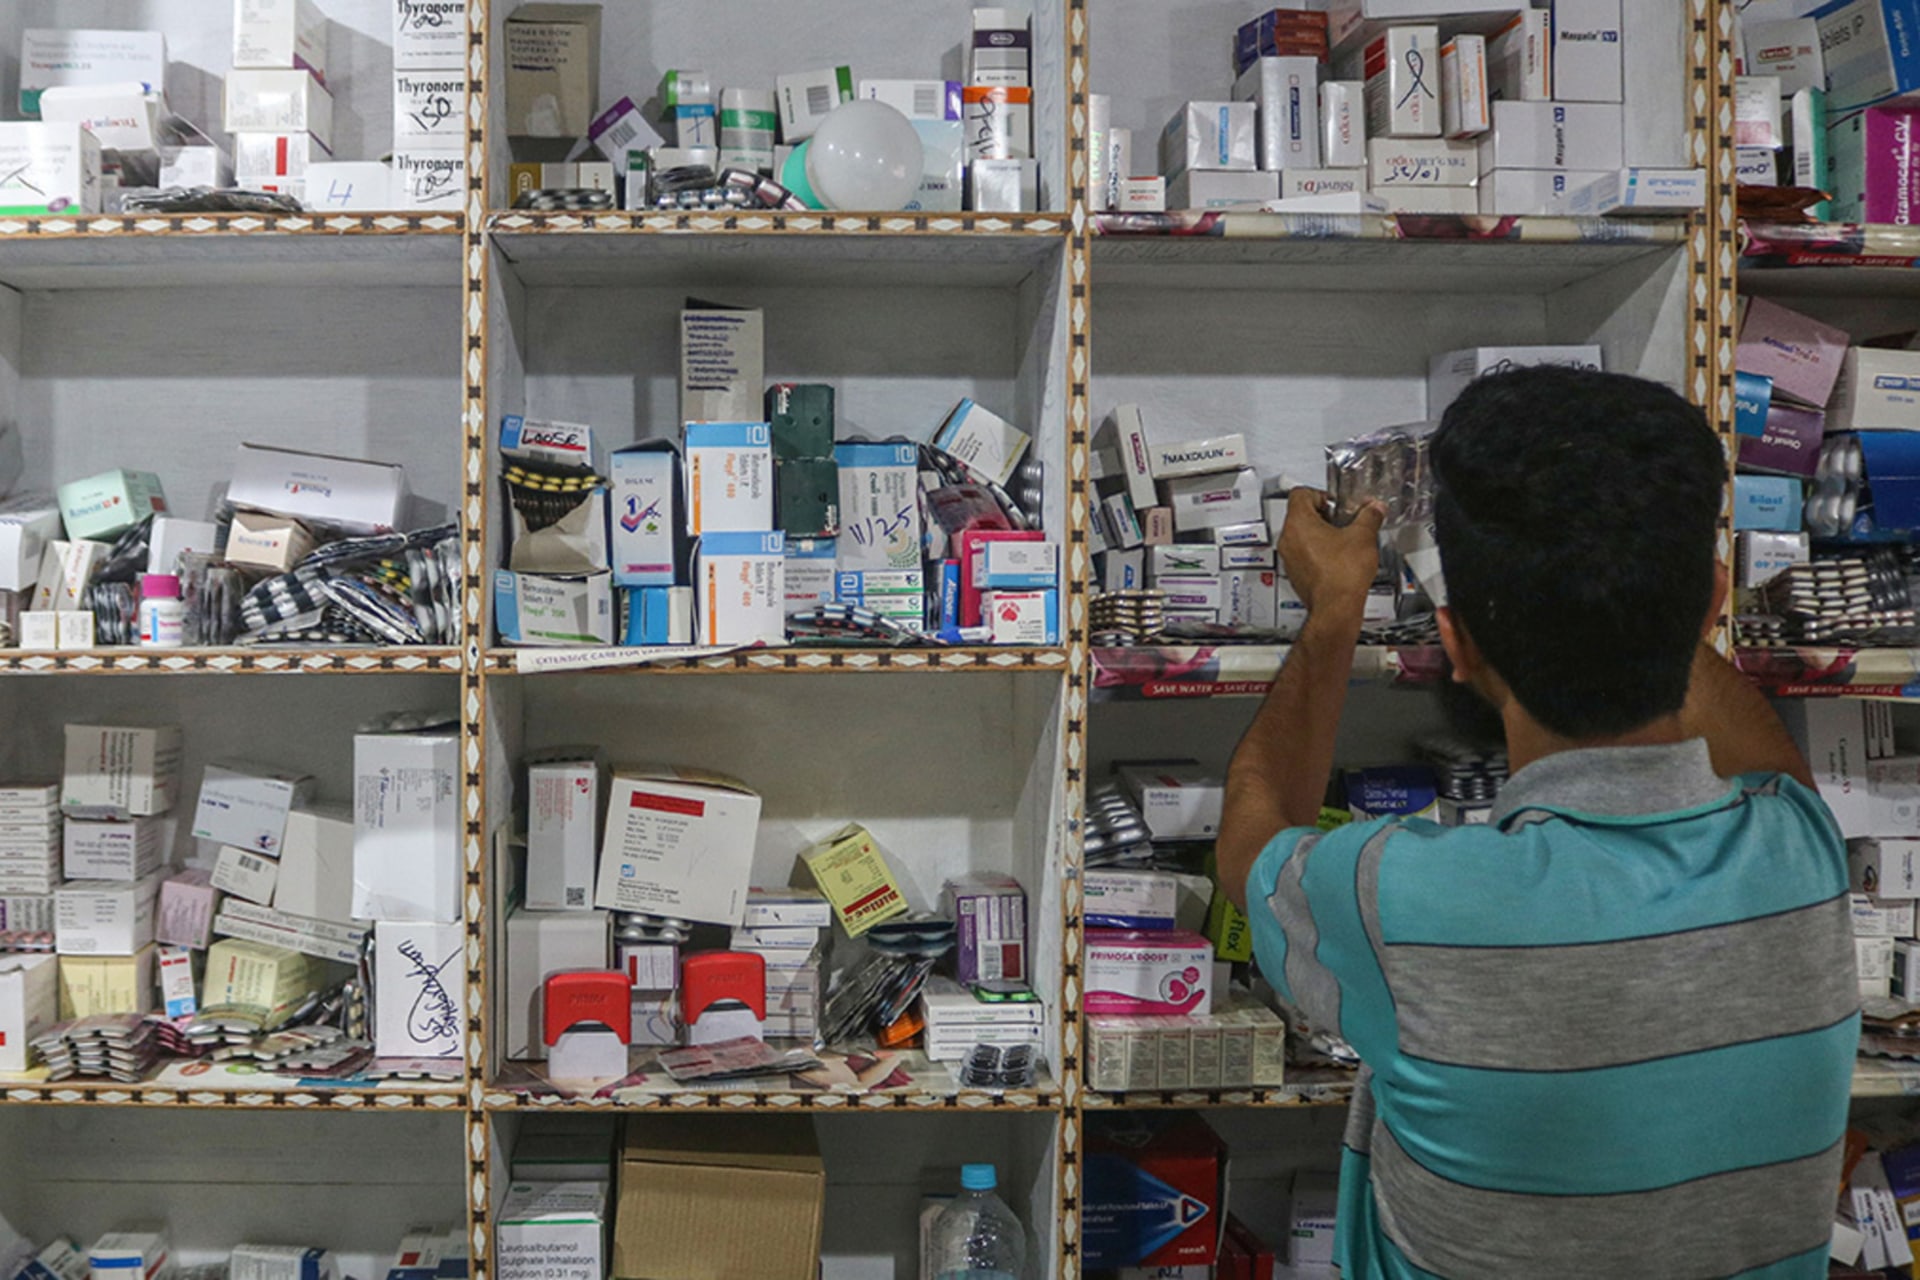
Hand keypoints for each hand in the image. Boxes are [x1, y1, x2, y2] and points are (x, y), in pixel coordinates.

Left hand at [1279, 489, 1384, 620]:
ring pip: (1299, 535)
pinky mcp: (1295, 573)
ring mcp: (1289, 558)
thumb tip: (1375, 509)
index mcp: (1299, 523)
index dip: (1320, 494)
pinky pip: (1302, 554)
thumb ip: (1369, 516)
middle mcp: (1288, 539)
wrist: (1336, 607)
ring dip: (1319, 533)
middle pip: (1299, 514)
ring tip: (1341, 539)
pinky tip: (1336, 557)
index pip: (1300, 494)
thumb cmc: (1342, 576)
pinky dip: (1316, 551)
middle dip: (1322, 514)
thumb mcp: (1363, 536)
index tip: (1334, 502)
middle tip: (1340, 519)